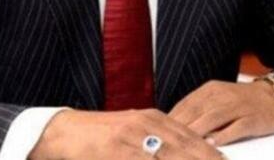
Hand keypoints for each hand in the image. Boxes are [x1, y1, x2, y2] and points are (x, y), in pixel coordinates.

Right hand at [29, 108, 224, 159]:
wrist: (64, 132)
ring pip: (169, 155)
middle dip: (205, 159)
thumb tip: (181, 150)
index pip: (189, 135)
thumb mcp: (133, 130)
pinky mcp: (117, 151)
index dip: (209, 151)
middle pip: (184, 147)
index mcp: (152, 117)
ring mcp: (131, 138)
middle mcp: (145, 124)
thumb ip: (156, 139)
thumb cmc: (99, 136)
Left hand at [169, 80, 273, 145]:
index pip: (186, 104)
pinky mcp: (252, 118)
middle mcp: (223, 96)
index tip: (158, 131)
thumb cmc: (240, 102)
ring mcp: (238, 106)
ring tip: (185, 144)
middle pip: (197, 111)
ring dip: (199, 131)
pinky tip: (214, 144)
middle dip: (181, 126)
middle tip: (167, 140)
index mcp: (210, 90)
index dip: (172, 118)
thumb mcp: (217, 99)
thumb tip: (173, 124)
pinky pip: (236, 127)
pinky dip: (224, 135)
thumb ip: (197, 109)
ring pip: (214, 118)